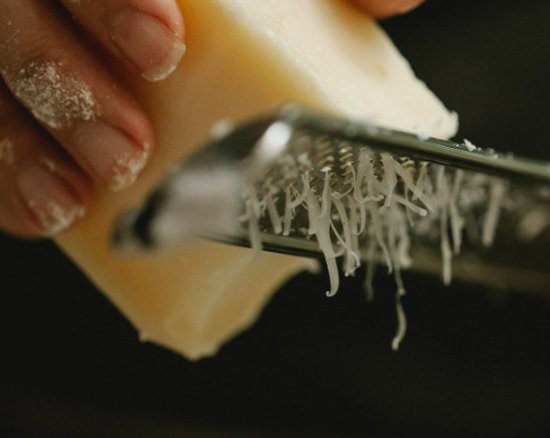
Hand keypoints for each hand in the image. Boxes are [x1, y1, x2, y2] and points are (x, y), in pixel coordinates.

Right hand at [0, 0, 424, 238]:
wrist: (168, 29)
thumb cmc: (220, 8)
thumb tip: (397, 1)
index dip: (112, 0)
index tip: (164, 43)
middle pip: (16, 15)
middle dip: (65, 79)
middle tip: (127, 145)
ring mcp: (27, 45)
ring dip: (27, 141)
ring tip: (82, 195)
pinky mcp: (18, 102)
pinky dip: (9, 175)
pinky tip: (51, 213)